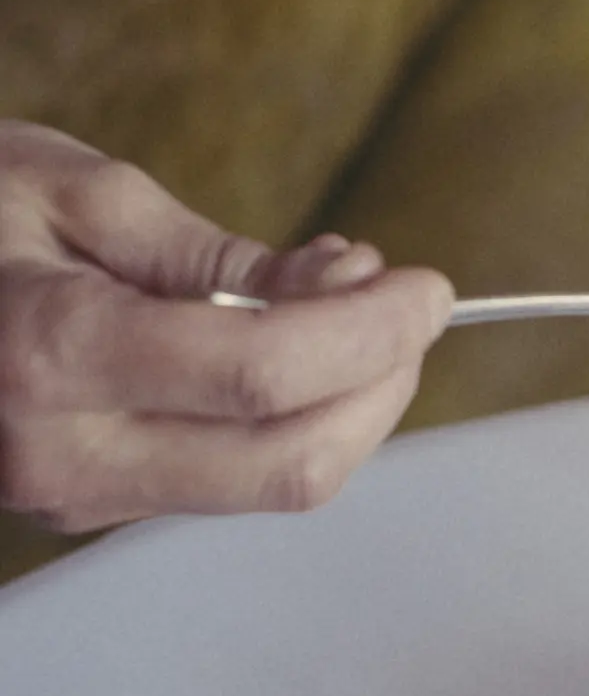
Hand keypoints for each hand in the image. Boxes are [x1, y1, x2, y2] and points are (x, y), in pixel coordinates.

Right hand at [0, 121, 453, 532]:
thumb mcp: (76, 192)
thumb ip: (219, 256)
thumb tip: (344, 287)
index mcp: (51, 352)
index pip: (265, 372)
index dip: (375, 332)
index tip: (430, 287)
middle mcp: (62, 449)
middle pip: (291, 460)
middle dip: (384, 381)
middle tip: (410, 302)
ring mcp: (73, 494)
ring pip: (275, 482)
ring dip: (352, 401)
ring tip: (348, 305)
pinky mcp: (90, 504)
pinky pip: (233, 477)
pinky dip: (297, 417)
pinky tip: (295, 345)